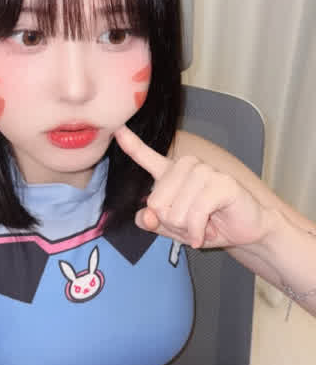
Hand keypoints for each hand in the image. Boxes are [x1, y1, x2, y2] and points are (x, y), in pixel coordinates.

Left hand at [114, 125, 273, 248]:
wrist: (246, 231)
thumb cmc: (208, 225)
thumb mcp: (174, 228)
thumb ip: (154, 222)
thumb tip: (144, 217)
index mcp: (171, 173)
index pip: (146, 156)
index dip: (131, 145)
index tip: (118, 130)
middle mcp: (187, 166)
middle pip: (156, 203)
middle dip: (171, 224)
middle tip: (190, 225)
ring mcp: (205, 171)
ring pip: (174, 210)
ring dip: (186, 229)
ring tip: (200, 227)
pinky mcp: (222, 183)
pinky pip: (194, 214)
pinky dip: (196, 232)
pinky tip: (203, 234)